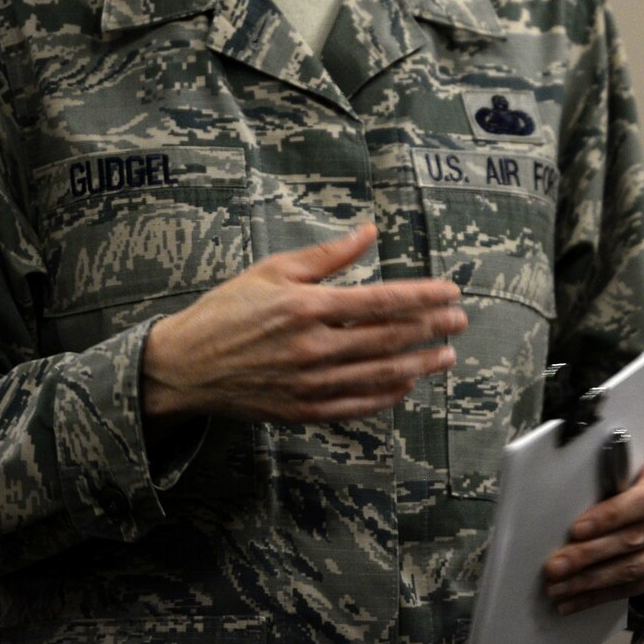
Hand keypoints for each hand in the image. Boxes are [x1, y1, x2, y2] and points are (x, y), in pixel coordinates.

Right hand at [140, 222, 467, 424]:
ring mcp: (309, 384)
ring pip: (379, 375)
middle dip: (430, 329)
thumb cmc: (226, 312)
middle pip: (388, 339)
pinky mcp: (302, 411)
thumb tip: (369, 232)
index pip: (380, 302)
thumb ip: (327, 256)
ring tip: (446, 355)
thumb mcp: (272, 270)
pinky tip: (406, 385)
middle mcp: (313, 348)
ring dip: (418, 364)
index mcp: (307, 308)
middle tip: (459, 321)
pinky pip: (356, 406)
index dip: (422, 298)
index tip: (450, 292)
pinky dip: (386, 396)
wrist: (184, 367)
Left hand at [543, 457, 643, 615]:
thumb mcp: (625, 475)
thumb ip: (605, 488)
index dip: (609, 516)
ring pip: (633, 569)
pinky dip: (599, 596)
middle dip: (589, 555)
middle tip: (555, 567)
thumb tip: (560, 513)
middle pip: (634, 539)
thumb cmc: (634, 485)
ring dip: (590, 581)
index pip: (643, 500)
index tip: (575, 530)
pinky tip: (573, 601)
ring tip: (558, 588)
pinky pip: (635, 589)